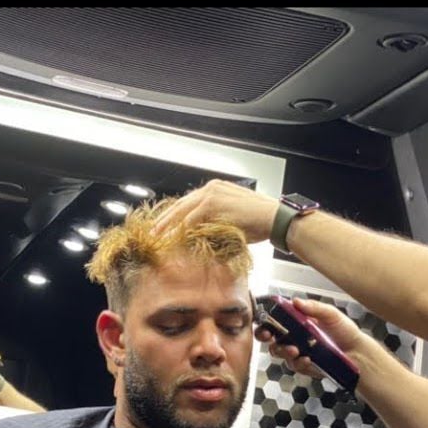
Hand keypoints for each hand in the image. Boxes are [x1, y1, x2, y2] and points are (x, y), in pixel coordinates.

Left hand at [152, 179, 279, 242]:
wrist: (274, 218)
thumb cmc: (260, 221)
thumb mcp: (234, 218)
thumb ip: (217, 221)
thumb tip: (204, 235)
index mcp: (216, 189)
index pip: (190, 202)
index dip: (176, 215)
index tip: (166, 224)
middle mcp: (211, 188)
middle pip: (181, 204)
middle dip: (166, 219)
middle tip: (153, 230)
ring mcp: (210, 194)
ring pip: (182, 211)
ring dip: (168, 225)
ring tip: (157, 236)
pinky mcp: (211, 204)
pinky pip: (190, 220)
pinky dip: (180, 231)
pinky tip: (172, 239)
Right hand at [256, 298, 364, 380]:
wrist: (357, 352)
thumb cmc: (345, 332)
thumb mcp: (331, 314)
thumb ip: (314, 308)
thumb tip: (296, 301)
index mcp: (298, 321)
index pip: (275, 319)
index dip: (265, 320)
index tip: (263, 320)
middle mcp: (294, 336)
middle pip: (270, 337)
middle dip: (264, 336)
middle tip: (268, 336)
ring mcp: (297, 352)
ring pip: (279, 352)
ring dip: (282, 350)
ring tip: (294, 349)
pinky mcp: (303, 366)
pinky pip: (294, 365)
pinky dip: (298, 362)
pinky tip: (307, 359)